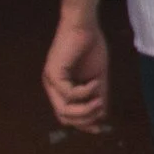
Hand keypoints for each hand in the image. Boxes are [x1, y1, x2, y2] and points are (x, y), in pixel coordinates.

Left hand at [44, 14, 111, 132]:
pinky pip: (70, 94)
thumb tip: (102, 114)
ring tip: (99, 101)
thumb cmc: (90, 47)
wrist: (85, 26)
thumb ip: (98, 95)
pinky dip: (86, 92)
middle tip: (101, 111)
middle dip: (85, 120)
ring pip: (64, 111)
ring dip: (85, 110)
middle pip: (64, 118)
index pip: (67, 115)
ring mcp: (51, 81)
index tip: (100, 128)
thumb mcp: (98, 76)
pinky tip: (95, 83)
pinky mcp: (53, 74)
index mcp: (61, 88)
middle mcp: (52, 87)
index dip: (83, 124)